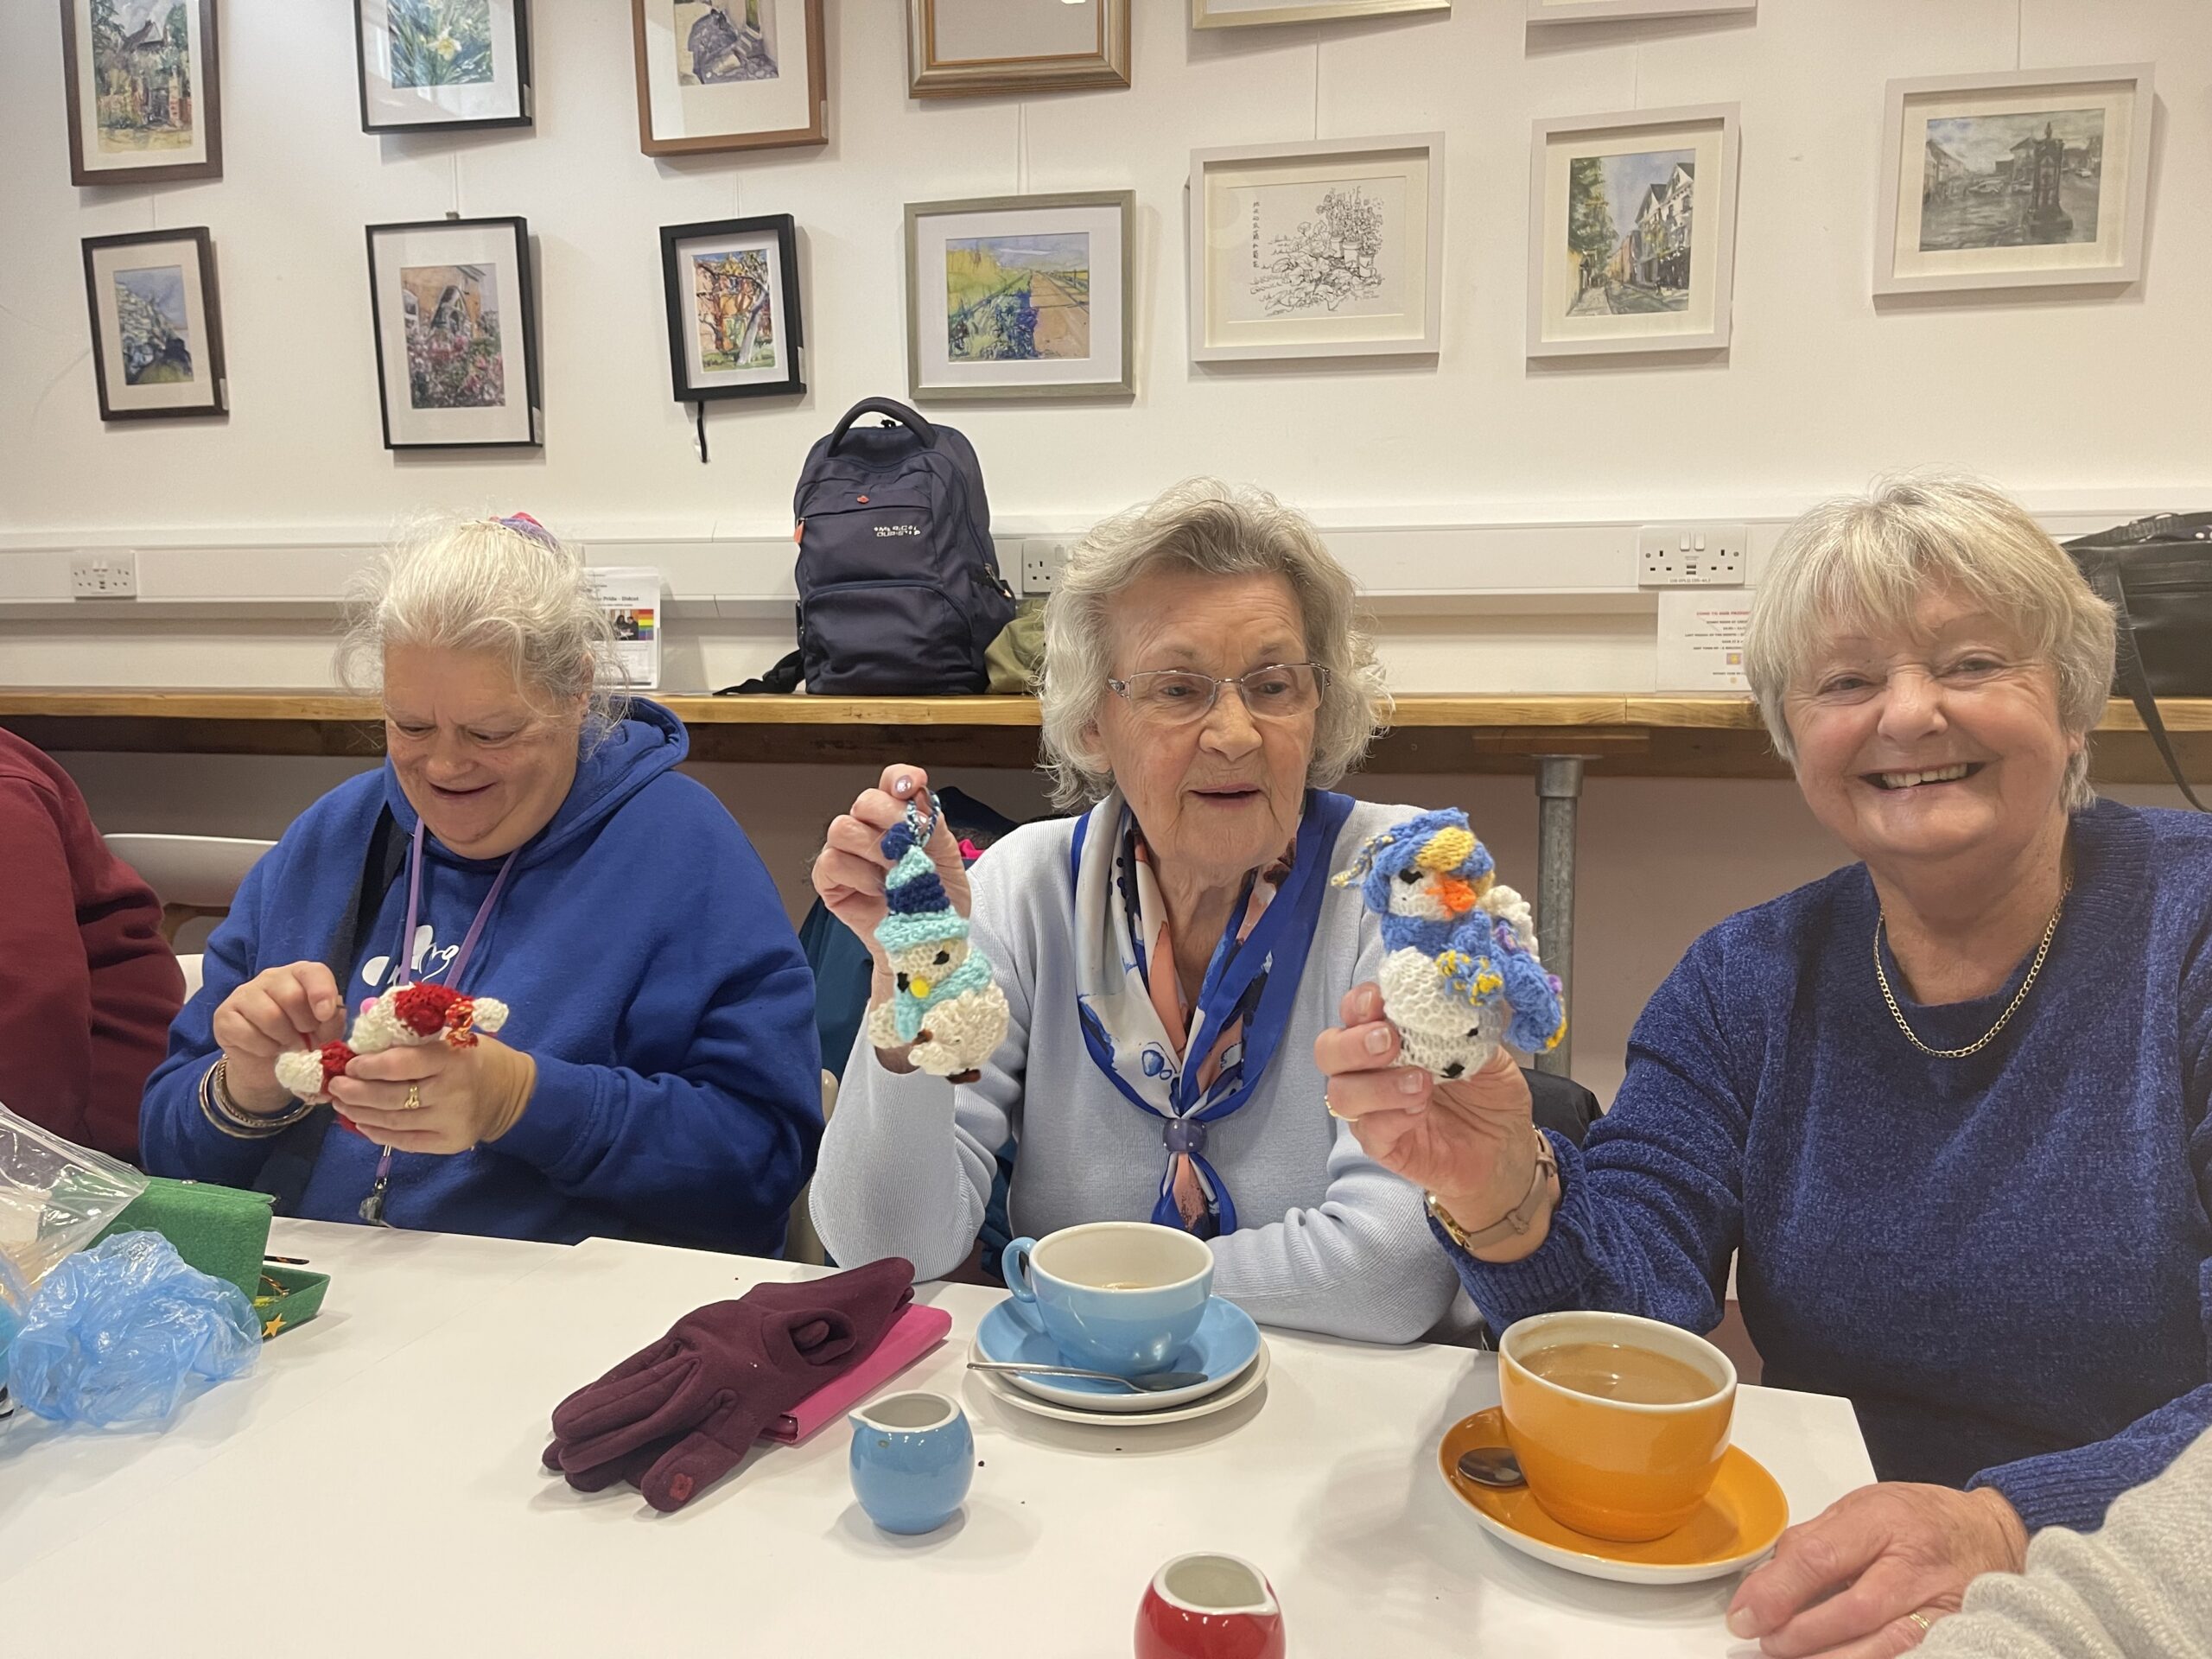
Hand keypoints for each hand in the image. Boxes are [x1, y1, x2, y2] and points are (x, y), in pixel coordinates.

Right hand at [211, 960, 346, 1113]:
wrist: (267, 1065)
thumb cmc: (301, 1040)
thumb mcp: (325, 1032)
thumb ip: (333, 1021)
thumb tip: (333, 1015)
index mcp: (301, 975)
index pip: (314, 972)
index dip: (322, 993)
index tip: (325, 1016)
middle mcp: (271, 978)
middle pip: (292, 996)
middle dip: (304, 1025)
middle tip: (305, 1039)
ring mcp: (244, 994)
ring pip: (270, 1015)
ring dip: (284, 1040)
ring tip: (287, 1046)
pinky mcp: (224, 1015)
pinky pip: (245, 1032)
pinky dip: (262, 1048)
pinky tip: (267, 1050)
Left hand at [326, 1034, 536, 1154]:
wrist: (512, 1092)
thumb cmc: (476, 1057)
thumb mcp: (453, 1037)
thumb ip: (414, 1039)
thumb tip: (366, 1040)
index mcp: (452, 1058)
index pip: (401, 1064)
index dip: (369, 1066)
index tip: (350, 1063)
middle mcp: (451, 1092)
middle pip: (391, 1097)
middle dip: (356, 1092)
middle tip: (336, 1086)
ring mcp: (450, 1120)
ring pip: (393, 1121)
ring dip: (360, 1114)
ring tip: (342, 1104)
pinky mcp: (448, 1143)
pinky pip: (404, 1142)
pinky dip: (378, 1133)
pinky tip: (362, 1124)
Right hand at [811, 764, 970, 971]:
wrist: (930, 941)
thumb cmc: (937, 900)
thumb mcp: (946, 858)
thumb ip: (932, 823)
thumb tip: (916, 793)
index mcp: (899, 817)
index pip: (893, 780)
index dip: (900, 778)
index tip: (914, 788)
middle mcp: (869, 828)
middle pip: (865, 800)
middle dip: (890, 820)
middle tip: (909, 849)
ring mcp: (846, 852)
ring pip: (842, 828)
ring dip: (873, 852)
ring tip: (894, 877)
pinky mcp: (830, 880)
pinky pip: (832, 862)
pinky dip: (858, 875)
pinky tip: (877, 891)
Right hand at [1314, 983, 1546, 1248]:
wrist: (1507, 1149)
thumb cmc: (1490, 1095)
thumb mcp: (1488, 1052)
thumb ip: (1467, 1027)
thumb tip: (1454, 998)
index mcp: (1391, 1036)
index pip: (1354, 1011)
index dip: (1359, 1002)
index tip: (1381, 1000)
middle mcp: (1371, 1070)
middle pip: (1328, 1050)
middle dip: (1352, 1042)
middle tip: (1389, 1041)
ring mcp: (1373, 1109)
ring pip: (1341, 1092)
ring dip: (1377, 1084)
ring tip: (1421, 1084)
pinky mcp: (1383, 1145)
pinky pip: (1368, 1131)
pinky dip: (1390, 1118)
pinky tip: (1419, 1112)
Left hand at [1727, 1483, 2029, 1656]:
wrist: (1989, 1533)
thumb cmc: (1917, 1518)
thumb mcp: (1857, 1509)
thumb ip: (1811, 1543)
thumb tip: (1762, 1586)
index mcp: (1883, 1522)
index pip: (1820, 1558)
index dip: (1776, 1592)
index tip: (1745, 1615)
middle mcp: (1916, 1565)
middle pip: (1853, 1610)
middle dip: (1801, 1634)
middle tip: (1766, 1644)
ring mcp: (1943, 1606)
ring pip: (1884, 1645)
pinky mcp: (1957, 1633)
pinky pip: (1910, 1657)